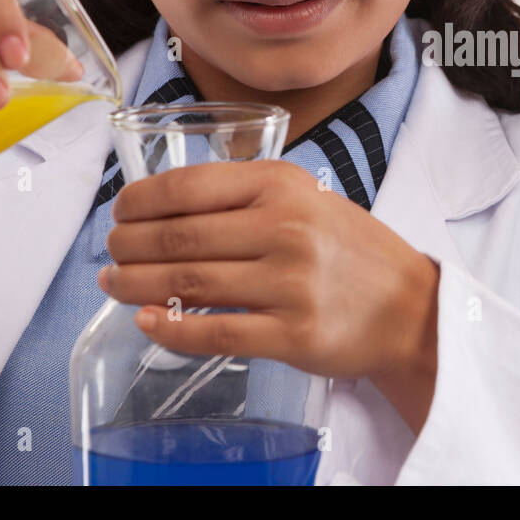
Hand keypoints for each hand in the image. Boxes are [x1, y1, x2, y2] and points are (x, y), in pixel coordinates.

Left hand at [101, 159, 439, 431]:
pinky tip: (147, 322)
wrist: (411, 306)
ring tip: (114, 284)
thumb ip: (250, 199)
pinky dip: (170, 329)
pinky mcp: (293, 333)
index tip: (119, 212)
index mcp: (284, 186)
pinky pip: (214, 332)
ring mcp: (290, 283)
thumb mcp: (309, 200)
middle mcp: (285, 228)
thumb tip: (166, 211)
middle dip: (128, 245)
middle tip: (109, 252)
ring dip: (136, 285)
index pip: (190, 187)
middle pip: (178, 237)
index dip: (140, 201)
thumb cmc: (352, 251)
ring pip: (187, 284)